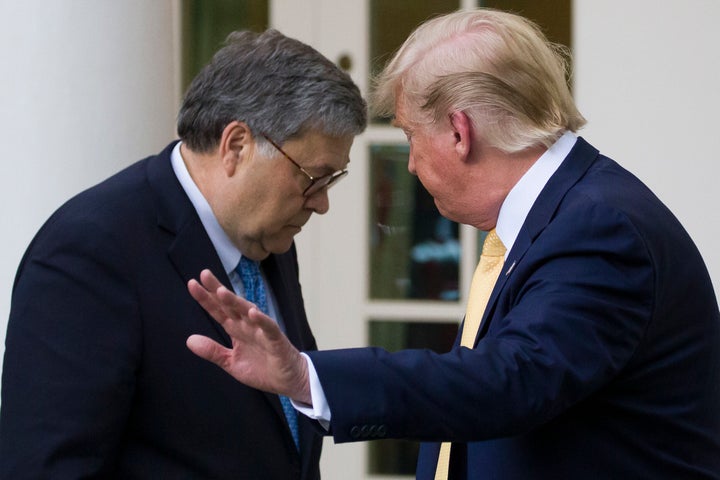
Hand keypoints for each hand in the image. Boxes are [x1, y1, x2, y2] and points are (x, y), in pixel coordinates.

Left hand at [186, 269, 310, 403]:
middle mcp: (247, 325)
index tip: (192, 284)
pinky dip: (262, 320)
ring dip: (235, 301)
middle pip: (230, 305)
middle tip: (204, 274)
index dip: (206, 299)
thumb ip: (212, 351)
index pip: (218, 311)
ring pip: (247, 312)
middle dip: (217, 290)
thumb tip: (189, 340)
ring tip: (221, 292)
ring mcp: (262, 330)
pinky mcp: (276, 340)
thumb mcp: (231, 362)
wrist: (288, 380)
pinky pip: (269, 327)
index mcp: (236, 329)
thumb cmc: (262, 369)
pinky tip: (253, 313)